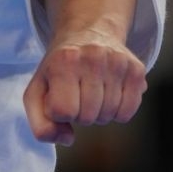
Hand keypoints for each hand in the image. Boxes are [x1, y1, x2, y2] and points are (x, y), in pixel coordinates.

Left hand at [23, 30, 146, 146]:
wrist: (88, 32)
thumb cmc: (59, 69)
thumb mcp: (36, 91)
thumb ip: (41, 125)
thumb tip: (68, 139)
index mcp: (63, 61)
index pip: (63, 112)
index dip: (59, 112)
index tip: (59, 96)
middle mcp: (93, 57)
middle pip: (87, 117)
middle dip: (79, 114)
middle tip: (77, 94)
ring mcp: (118, 62)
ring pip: (108, 116)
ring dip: (98, 113)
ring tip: (92, 91)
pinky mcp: (136, 70)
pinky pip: (127, 112)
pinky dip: (117, 112)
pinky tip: (109, 94)